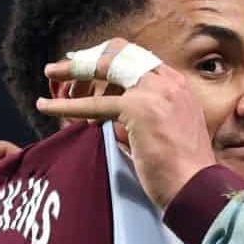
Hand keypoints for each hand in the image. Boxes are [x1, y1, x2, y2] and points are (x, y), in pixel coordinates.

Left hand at [35, 38, 214, 210]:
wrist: (196, 189)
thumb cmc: (181, 172)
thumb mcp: (166, 132)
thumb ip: (139, 118)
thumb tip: (104, 116)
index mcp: (177, 86)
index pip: (136, 57)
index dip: (107, 59)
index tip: (87, 70)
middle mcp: (168, 82)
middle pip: (119, 53)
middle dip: (88, 58)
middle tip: (62, 71)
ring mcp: (154, 93)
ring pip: (104, 69)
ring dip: (74, 73)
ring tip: (52, 83)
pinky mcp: (138, 109)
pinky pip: (93, 102)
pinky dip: (66, 105)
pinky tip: (47, 106)